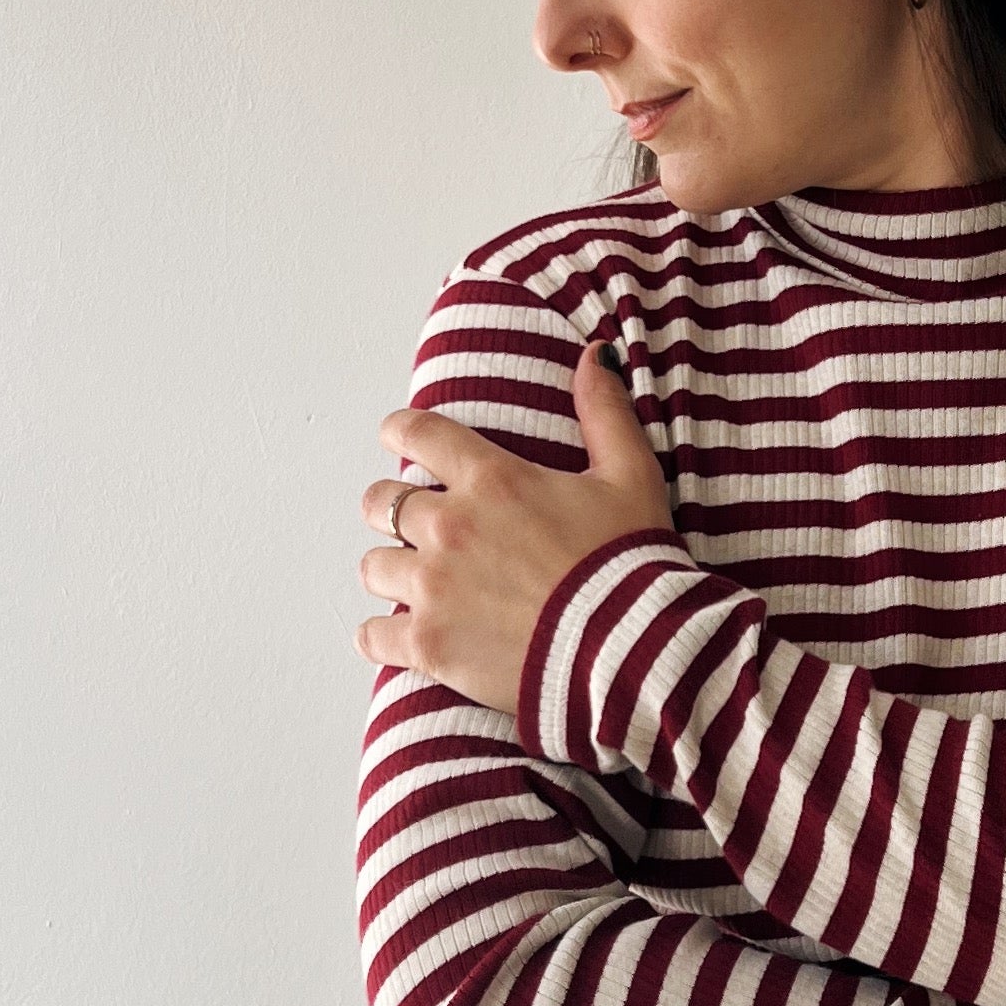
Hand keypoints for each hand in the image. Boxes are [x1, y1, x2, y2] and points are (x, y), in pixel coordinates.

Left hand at [358, 342, 674, 713]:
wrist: (630, 649)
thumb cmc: (631, 563)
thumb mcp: (631, 476)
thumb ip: (605, 412)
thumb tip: (594, 356)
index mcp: (492, 479)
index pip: (419, 434)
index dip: (400, 430)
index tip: (394, 434)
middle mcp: (450, 526)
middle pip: (383, 502)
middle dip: (392, 507)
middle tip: (409, 521)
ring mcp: (433, 587)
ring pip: (374, 566)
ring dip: (389, 569)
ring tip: (409, 581)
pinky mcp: (429, 643)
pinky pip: (373, 635)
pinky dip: (378, 635)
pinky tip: (390, 636)